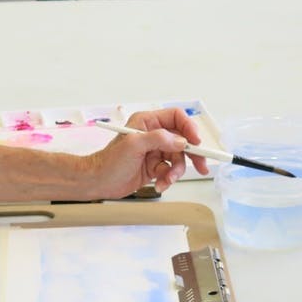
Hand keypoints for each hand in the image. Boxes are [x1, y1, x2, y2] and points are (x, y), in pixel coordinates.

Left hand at [86, 108, 209, 197]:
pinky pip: (171, 170)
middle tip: (202, 166)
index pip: (176, 117)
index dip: (189, 128)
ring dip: (176, 171)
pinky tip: (160, 184)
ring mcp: (154, 151)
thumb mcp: (133, 145)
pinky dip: (169, 178)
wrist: (99, 181)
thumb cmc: (109, 161)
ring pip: (179, 158)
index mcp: (146, 122)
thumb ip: (159, 139)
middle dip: (193, 154)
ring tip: (167, 179)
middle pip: (183, 139)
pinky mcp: (155, 166)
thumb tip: (181, 141)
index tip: (196, 142)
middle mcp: (152, 134)